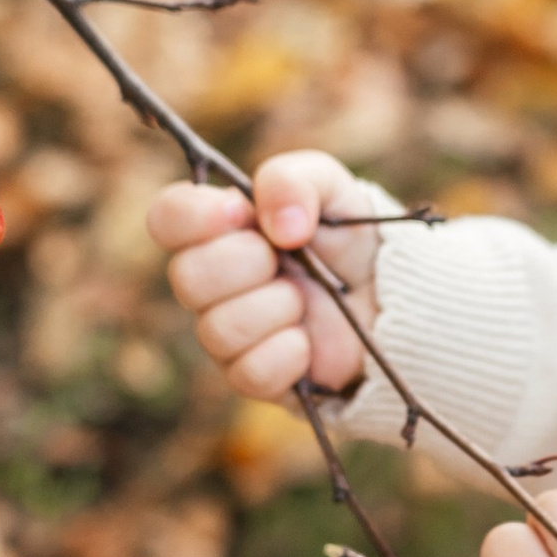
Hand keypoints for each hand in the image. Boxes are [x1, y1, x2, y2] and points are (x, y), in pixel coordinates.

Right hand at [147, 150, 388, 400]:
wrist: (389, 294)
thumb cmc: (346, 235)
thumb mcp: (332, 187)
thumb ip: (294, 180)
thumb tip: (279, 225)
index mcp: (219, 227)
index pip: (167, 218)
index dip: (190, 216)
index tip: (236, 212)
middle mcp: (211, 281)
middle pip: (185, 277)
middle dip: (247, 262)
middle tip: (285, 256)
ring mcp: (227, 332)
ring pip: (217, 329)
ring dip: (276, 306)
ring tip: (305, 298)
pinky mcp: (252, 376)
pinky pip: (249, 373)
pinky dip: (289, 351)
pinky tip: (308, 340)